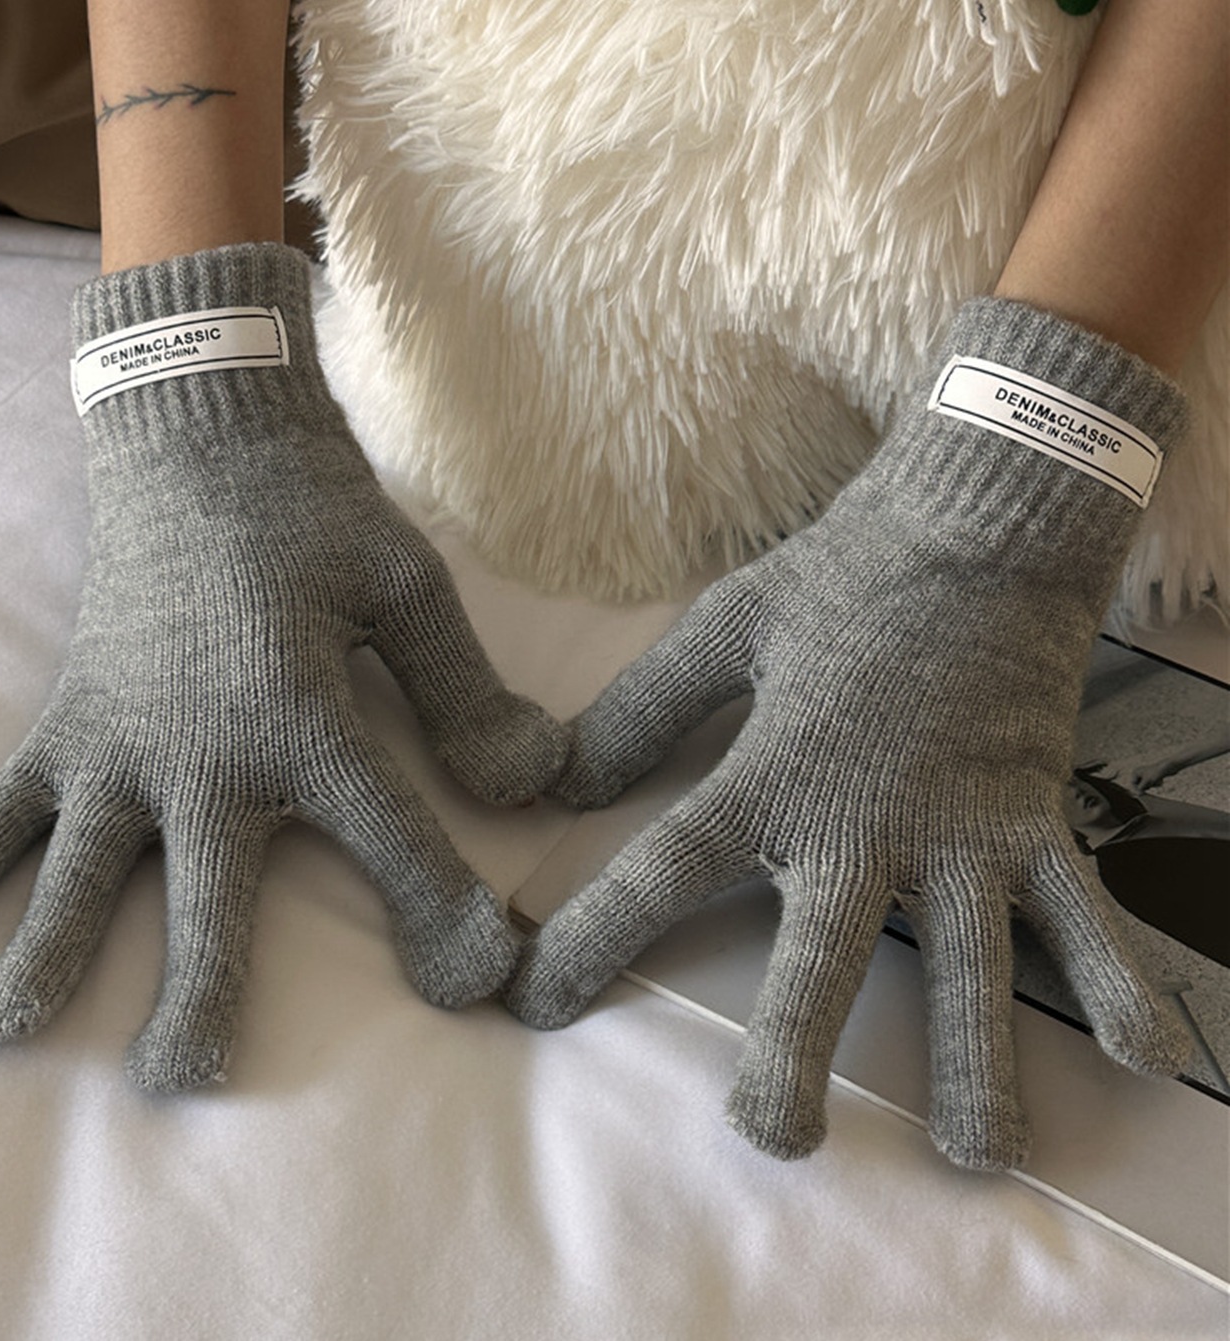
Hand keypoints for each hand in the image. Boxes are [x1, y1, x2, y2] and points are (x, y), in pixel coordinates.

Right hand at [0, 244, 567, 1089]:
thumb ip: (467, 693)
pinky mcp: (69, 718)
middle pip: (209, 896)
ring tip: (4, 1031)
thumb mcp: (408, 588)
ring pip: (82, 867)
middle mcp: (208, 748)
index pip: (393, 839)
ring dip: (46, 950)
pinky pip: (5, 800)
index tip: (482, 982)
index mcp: (308, 716)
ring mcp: (123, 739)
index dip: (444, 914)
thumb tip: (542, 781)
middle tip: (185, 1080)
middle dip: (206, 992)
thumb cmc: (313, 511)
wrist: (200, 432)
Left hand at [506, 298, 1189, 1169]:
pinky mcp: (1037, 817)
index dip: (591, 941)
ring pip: (966, 966)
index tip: (534, 1004)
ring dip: (970, 1065)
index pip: (661, 872)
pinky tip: (1147, 1058)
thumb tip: (555, 780)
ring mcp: (963, 828)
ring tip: (974, 1158)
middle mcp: (865, 820)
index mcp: (771, 773)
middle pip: (817, 960)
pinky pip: (1084, 910)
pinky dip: (1118, 977)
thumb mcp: (721, 628)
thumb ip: (639, 711)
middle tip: (771, 1138)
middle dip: (789, 1056)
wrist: (978, 522)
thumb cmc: (844, 575)